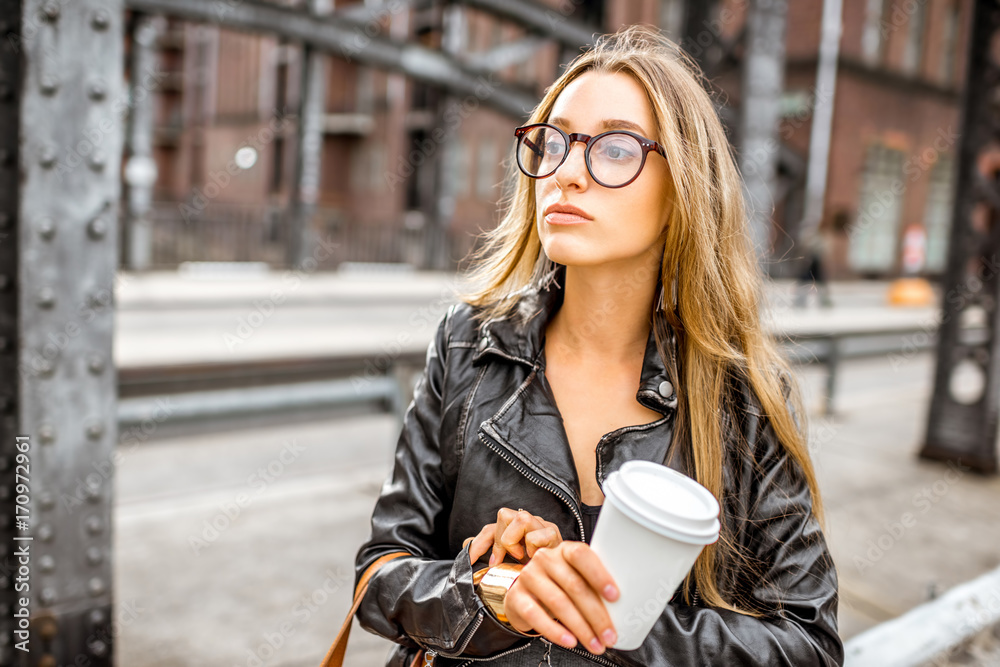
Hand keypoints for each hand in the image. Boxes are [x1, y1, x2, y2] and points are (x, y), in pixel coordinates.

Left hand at [465, 508, 562, 566]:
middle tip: (505, 559)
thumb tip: (466, 543)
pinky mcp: (554, 534)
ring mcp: (543, 525)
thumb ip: (489, 552)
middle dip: (500, 541)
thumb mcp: (508, 565)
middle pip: (504, 515)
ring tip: (522, 557)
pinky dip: (532, 548)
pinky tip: (535, 558)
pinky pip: (535, 535)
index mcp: (517, 528)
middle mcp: (530, 522)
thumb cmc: (534, 573)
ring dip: (515, 542)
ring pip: (520, 518)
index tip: (470, 560)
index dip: (479, 543)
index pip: (492, 526)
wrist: (557, 586)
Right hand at [503, 541, 619, 655]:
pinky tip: (570, 641)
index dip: (599, 575)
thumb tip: (625, 608)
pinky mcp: (516, 597)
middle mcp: (545, 559)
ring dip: (581, 628)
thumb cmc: (559, 585)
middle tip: (609, 635)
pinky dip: (555, 631)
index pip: (582, 555)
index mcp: (565, 550)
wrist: (523, 592)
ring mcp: (529, 576)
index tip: (615, 596)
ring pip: (558, 602)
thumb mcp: (575, 576)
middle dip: (596, 615)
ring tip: (595, 644)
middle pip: (574, 585)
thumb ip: (593, 584)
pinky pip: (536, 615)